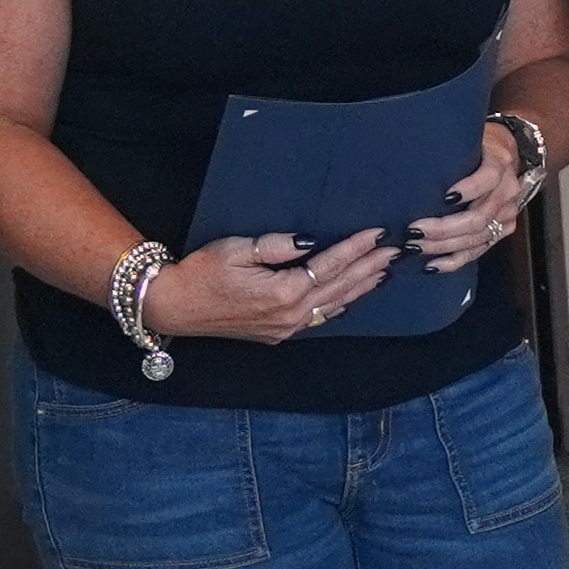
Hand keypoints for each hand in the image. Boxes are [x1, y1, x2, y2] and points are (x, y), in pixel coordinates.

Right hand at [145, 229, 394, 345]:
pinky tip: (351, 297)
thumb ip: (276, 246)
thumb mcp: (236, 250)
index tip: (378, 233)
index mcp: (283, 293)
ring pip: (333, 305)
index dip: (356, 248)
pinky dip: (339, 305)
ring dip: (360, 287)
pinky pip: (318, 319)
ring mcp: (285, 328)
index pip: (330, 265)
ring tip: (383, 271)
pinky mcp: (277, 334)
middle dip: (369, 267)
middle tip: (395, 251)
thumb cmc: (200, 273)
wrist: (173, 306)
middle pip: (340, 287)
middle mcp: (290, 315)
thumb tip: (310, 241)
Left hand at [411, 122, 540, 274]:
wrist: (505, 154)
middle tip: (414, 231)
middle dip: (444, 228)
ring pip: (477, 237)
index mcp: (499, 163)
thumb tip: (407, 160)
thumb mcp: (467, 140)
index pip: (488, 178)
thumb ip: (449, 151)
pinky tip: (432, 264)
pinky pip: (478, 251)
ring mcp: (507, 213)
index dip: (468, 189)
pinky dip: (454, 260)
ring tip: (416, 247)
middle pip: (479, 217)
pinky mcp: (502, 230)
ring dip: (444, 246)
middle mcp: (507, 191)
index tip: (443, 197)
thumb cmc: (477, 147)